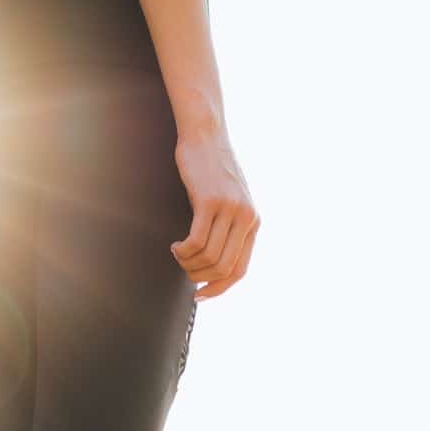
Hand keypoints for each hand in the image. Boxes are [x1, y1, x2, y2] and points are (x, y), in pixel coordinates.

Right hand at [170, 131, 257, 299]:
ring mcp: (230, 209)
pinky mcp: (210, 201)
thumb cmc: (211, 170)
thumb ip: (229, 229)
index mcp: (253, 222)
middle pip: (222, 268)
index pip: (239, 271)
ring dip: (188, 263)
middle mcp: (247, 217)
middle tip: (183, 268)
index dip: (219, 289)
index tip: (199, 295)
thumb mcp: (228, 201)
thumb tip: (213, 264)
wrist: (206, 136)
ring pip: (208, 257)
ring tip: (178, 253)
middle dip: (198, 276)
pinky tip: (176, 245)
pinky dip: (183, 250)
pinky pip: (196, 241)